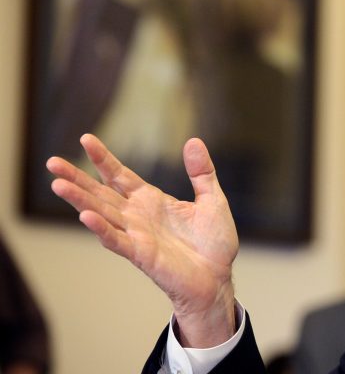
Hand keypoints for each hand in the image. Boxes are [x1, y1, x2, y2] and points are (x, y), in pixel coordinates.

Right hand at [47, 134, 238, 346]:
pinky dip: (102, 229)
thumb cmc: (213, 242)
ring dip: (80, 201)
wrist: (218, 278)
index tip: (86, 138)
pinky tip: (86, 217)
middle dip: (77, 178)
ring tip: (58, 185)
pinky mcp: (142, 255)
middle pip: (100, 193)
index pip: (120, 175)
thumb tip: (193, 141)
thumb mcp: (212, 199)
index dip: (103, 158)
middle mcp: (137, 216)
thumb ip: (202, 172)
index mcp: (151, 200)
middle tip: (52, 162)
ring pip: (101, 214)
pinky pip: (118, 241)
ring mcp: (136, 235)